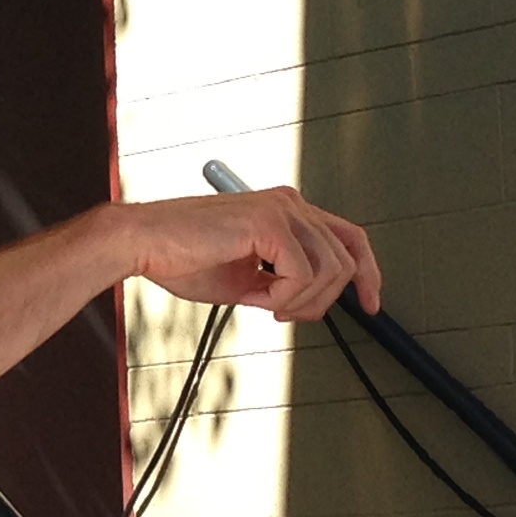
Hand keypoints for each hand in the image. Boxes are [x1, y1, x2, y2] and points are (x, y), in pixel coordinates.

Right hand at [115, 187, 379, 320]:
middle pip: (346, 259)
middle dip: (325, 300)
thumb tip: (307, 304)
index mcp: (286, 210)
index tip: (371, 305)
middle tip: (286, 313)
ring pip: (330, 270)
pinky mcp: (268, 222)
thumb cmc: (182, 258)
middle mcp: (289, 202)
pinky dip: (285, 297)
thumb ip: (280, 284)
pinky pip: (303, 274)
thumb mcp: (245, 279)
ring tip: (267, 304)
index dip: (368, 273)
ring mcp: (281, 208)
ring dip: (301, 301)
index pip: (348, 237)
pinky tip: (260, 297)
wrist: (144, 244)